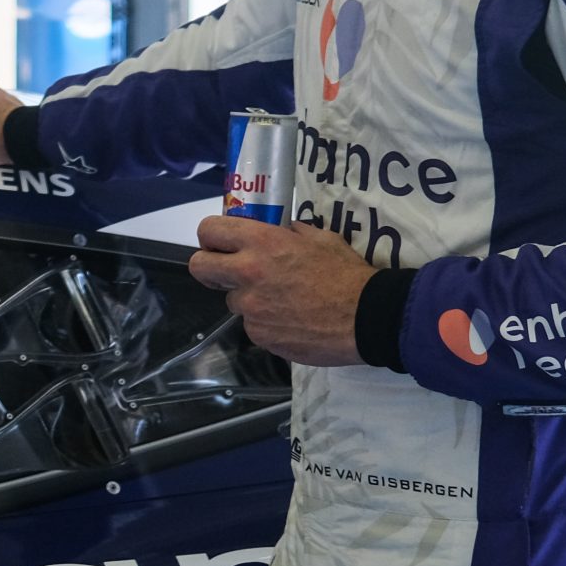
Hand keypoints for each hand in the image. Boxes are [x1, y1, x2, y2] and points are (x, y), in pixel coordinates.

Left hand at [187, 215, 374, 365]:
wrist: (366, 317)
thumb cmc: (346, 274)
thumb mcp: (321, 238)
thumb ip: (291, 232)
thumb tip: (280, 230)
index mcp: (261, 242)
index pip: (209, 230)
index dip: (210, 237)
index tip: (219, 243)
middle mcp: (247, 273)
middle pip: (199, 267)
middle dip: (210, 267)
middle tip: (229, 271)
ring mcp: (250, 307)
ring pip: (232, 300)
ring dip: (248, 299)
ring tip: (282, 301)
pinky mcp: (259, 335)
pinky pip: (253, 324)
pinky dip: (266, 322)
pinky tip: (292, 320)